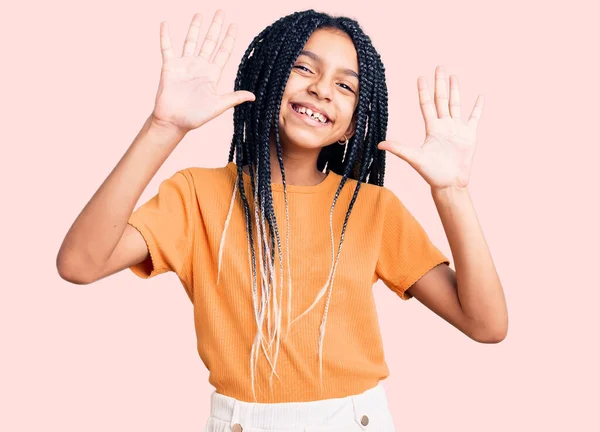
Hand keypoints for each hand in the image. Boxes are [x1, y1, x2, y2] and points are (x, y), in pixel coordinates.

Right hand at [150, 10, 254, 133]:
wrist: (174, 121)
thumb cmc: (196, 117)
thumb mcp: (218, 106)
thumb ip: (233, 98)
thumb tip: (253, 96)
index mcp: (212, 74)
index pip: (223, 52)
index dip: (229, 39)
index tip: (234, 25)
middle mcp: (199, 66)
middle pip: (209, 42)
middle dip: (215, 27)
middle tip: (221, 12)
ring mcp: (184, 65)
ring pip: (191, 41)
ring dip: (195, 28)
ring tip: (199, 14)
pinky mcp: (170, 66)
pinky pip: (167, 48)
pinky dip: (165, 36)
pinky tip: (165, 24)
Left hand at [377, 65, 483, 190]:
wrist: (449, 183)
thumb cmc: (431, 173)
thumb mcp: (415, 158)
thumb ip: (399, 149)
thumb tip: (379, 144)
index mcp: (432, 128)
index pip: (426, 105)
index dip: (424, 91)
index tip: (421, 77)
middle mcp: (444, 126)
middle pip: (441, 100)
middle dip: (440, 83)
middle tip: (439, 67)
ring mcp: (457, 129)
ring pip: (456, 105)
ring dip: (455, 91)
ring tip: (453, 76)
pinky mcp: (469, 135)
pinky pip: (474, 118)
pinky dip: (478, 108)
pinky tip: (480, 97)